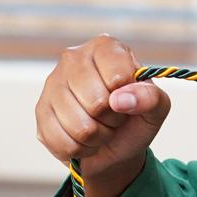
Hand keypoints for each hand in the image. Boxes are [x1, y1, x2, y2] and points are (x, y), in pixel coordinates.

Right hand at [34, 34, 170, 184]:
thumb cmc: (135, 119)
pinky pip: (62, 141)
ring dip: (97, 138)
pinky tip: (83, 139)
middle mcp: (73, 58)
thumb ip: (151, 98)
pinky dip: (80, 149)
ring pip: (79, 126)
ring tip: (100, 128)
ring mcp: (52, 83)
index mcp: (105, 47)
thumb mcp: (156, 108)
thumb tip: (120, 100)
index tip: (128, 99)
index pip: (118, 76)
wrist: (114, 147)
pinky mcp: (40, 110)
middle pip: (96, 102)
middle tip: (113, 117)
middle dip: (111, 120)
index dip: (128, 98)